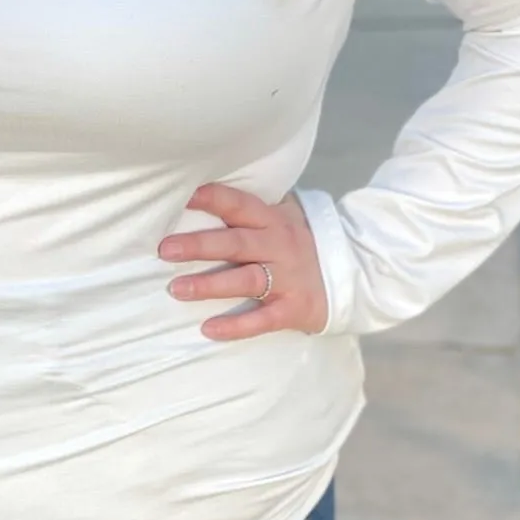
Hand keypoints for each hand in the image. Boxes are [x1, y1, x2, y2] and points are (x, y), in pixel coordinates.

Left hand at [159, 182, 329, 339]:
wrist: (353, 273)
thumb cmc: (302, 243)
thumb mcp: (284, 217)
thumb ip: (252, 209)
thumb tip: (204, 190)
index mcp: (273, 220)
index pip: (240, 204)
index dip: (212, 199)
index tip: (181, 197)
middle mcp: (278, 246)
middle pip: (236, 243)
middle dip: (200, 245)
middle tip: (166, 249)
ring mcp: (287, 278)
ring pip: (245, 280)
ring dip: (209, 285)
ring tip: (177, 289)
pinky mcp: (293, 309)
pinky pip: (262, 319)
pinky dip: (236, 326)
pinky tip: (209, 329)